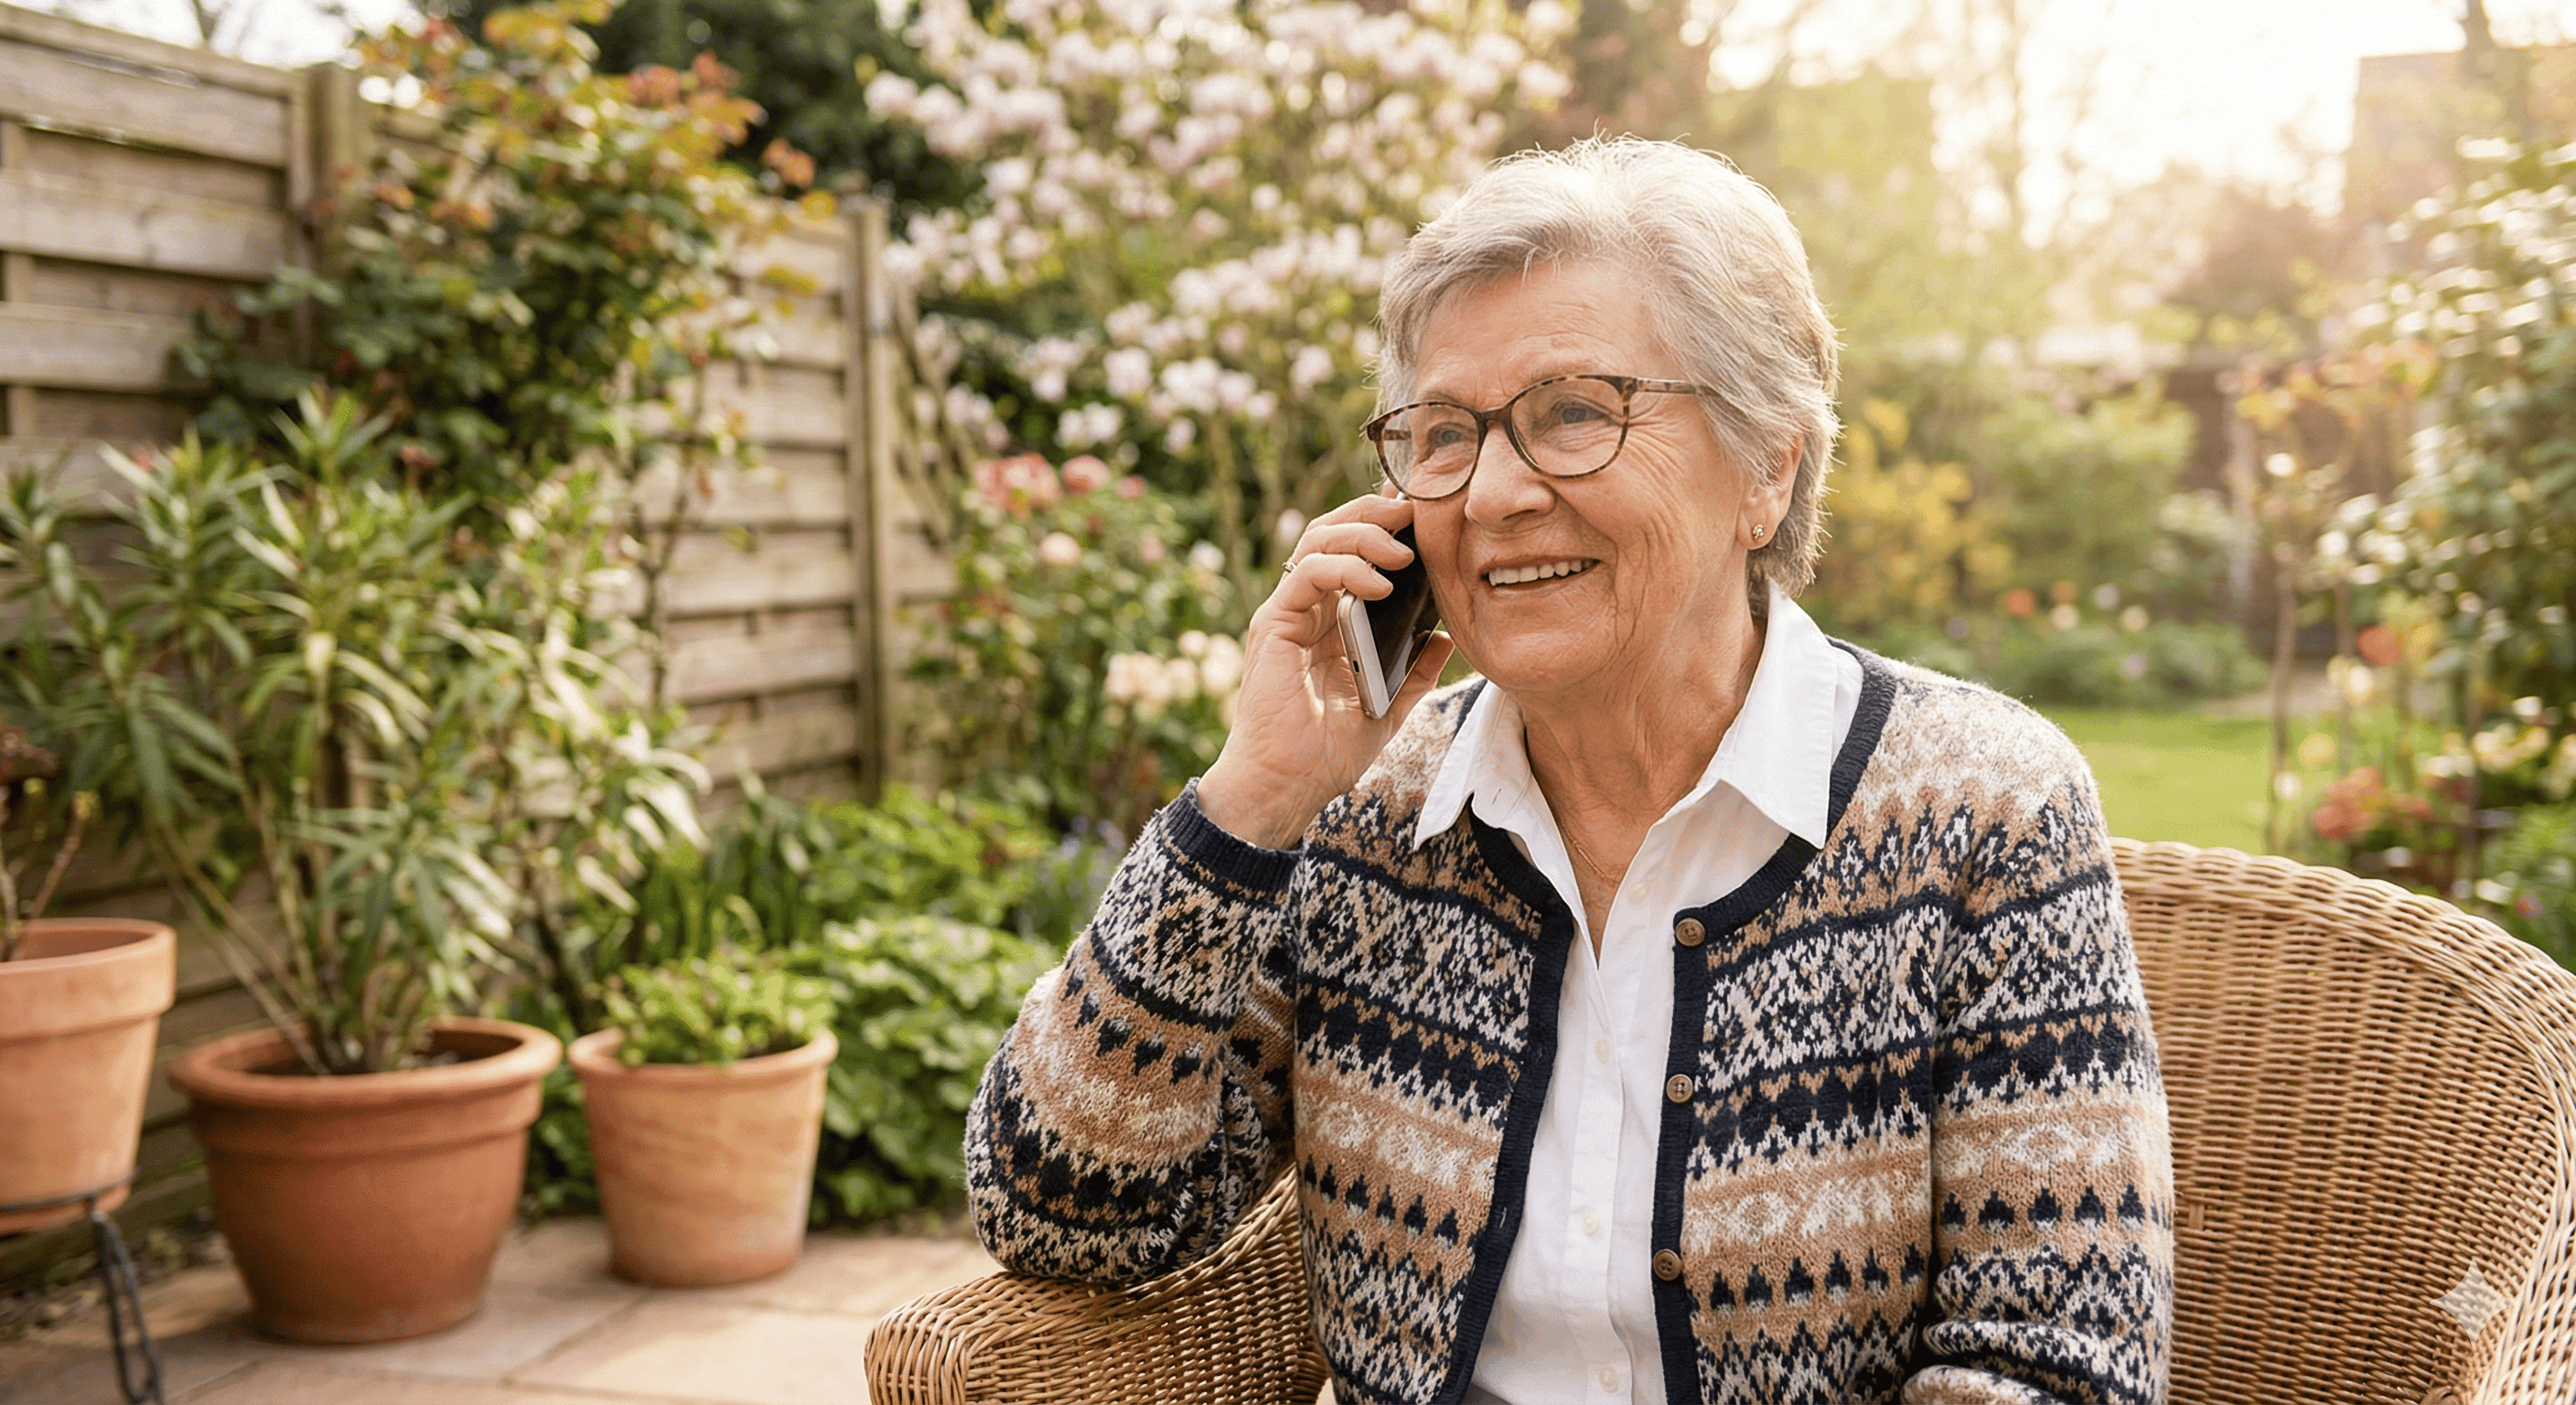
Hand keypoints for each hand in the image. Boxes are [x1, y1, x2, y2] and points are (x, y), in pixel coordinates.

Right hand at [1197, 493, 1456, 848]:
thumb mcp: (1388, 708)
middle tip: (1414, 508)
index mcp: (1329, 621)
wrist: (1288, 787)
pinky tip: (1380, 585)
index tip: (1423, 513)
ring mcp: (1287, 613)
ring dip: (1364, 533)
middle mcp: (1305, 608)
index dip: (1384, 525)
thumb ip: (1414, 672)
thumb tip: (1448, 639)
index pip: (1353, 552)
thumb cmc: (1328, 754)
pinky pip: (1307, 574)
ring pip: (1318, 540)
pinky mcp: (1273, 624)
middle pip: (1332, 530)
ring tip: (1403, 549)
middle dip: (1373, 510)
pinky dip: (1345, 568)